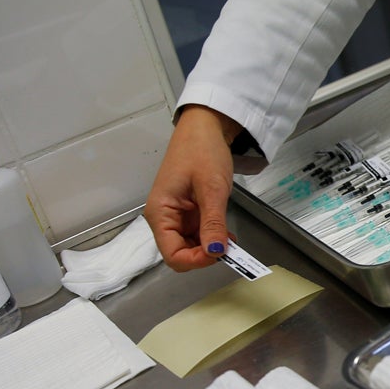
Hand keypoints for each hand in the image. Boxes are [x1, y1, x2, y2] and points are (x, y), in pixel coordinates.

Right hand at [143, 106, 240, 270]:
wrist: (205, 128)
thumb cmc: (202, 151)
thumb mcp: (211, 189)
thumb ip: (213, 223)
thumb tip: (216, 252)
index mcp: (159, 213)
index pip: (172, 255)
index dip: (196, 260)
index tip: (220, 253)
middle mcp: (164, 218)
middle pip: (180, 254)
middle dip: (204, 255)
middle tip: (229, 247)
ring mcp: (176, 216)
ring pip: (191, 246)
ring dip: (210, 248)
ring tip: (229, 238)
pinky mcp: (188, 212)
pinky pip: (198, 234)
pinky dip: (212, 237)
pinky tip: (225, 233)